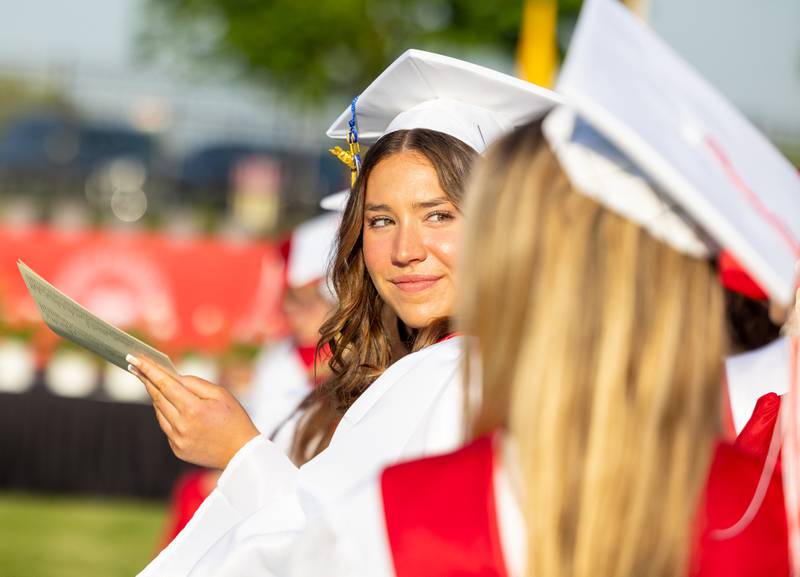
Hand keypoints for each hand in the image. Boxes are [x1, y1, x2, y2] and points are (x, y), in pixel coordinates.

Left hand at [127, 355, 259, 468]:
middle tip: (137, 367)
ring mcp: (178, 439)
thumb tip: (174, 377)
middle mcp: (182, 425)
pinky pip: (166, 426)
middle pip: (158, 397)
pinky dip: (166, 414)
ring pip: (159, 412)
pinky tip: (172, 407)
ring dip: (157, 397)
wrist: (241, 452)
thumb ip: (196, 384)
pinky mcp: (177, 448)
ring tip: (155, 384)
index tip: (135, 359)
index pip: (165, 384)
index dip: (149, 370)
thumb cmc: (234, 419)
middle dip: (147, 380)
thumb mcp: (221, 394)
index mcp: (194, 409)